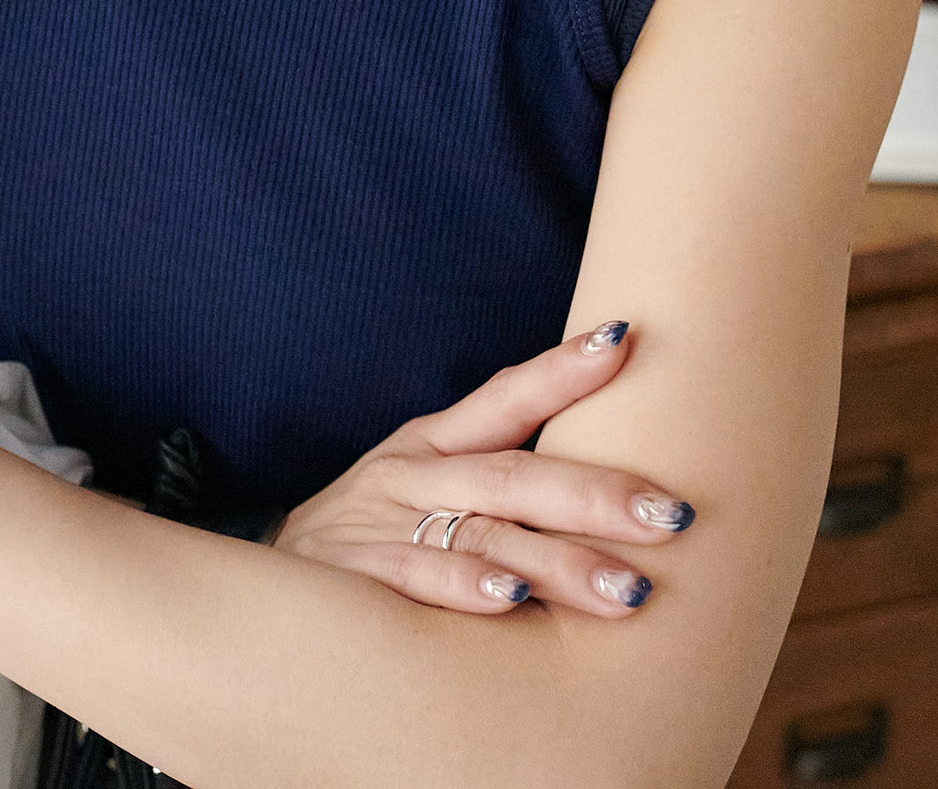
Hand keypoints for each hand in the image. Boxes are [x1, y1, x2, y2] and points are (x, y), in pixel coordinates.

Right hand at [271, 325, 694, 617]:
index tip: (625, 338)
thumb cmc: (372, 536)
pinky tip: (513, 600)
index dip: (562, 369)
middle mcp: (412, 474)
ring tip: (628, 586)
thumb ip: (501, 483)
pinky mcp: (355, 576)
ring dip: (558, 562)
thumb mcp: (422, 487)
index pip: (505, 396)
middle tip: (673, 514)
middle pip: (513, 475)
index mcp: (433, 445)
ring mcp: (382, 523)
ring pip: (482, 532)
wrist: (264, 592)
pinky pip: (417, 578)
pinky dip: (465, 586)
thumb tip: (616, 481)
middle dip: (597, 493)